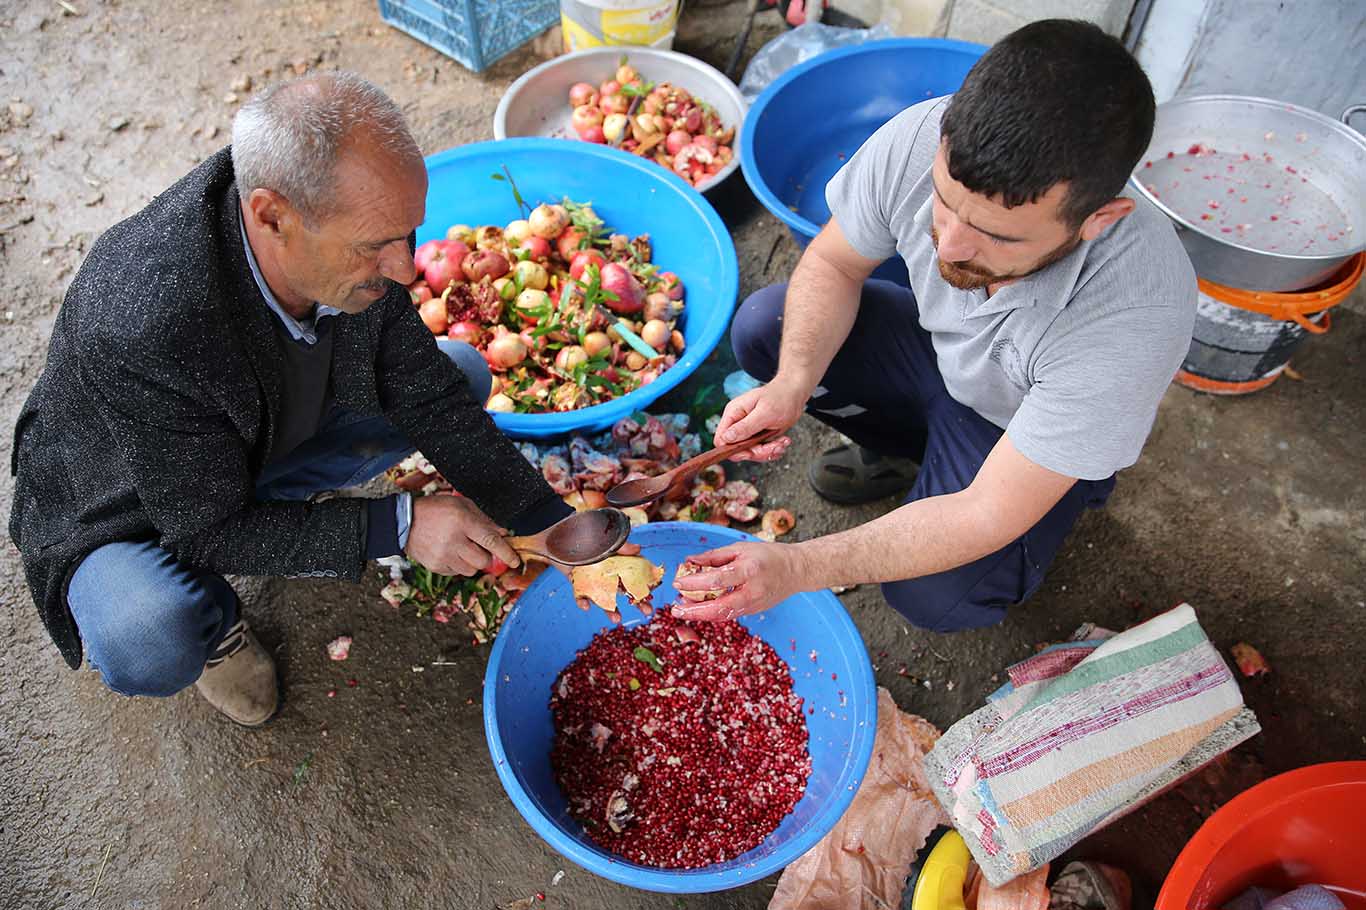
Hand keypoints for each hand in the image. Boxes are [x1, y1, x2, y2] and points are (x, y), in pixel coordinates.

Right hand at [405, 494, 519, 576]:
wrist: (404, 521)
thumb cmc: (436, 510)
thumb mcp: (461, 505)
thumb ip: (484, 519)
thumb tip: (503, 533)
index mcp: (463, 521)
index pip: (491, 540)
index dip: (506, 552)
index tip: (515, 561)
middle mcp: (453, 540)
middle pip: (482, 561)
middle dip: (487, 557)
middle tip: (480, 548)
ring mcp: (443, 555)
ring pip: (470, 570)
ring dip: (472, 562)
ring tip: (463, 549)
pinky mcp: (435, 566)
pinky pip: (456, 573)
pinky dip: (458, 565)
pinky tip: (450, 552)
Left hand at [670, 542, 802, 620]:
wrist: (796, 571)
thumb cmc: (767, 555)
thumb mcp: (741, 548)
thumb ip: (714, 556)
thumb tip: (689, 561)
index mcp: (749, 570)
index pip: (717, 580)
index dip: (695, 583)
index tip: (678, 583)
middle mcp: (752, 591)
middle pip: (719, 607)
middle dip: (695, 611)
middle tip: (675, 609)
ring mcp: (754, 604)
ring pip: (723, 615)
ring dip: (701, 614)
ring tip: (683, 609)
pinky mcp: (754, 611)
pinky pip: (729, 614)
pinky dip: (712, 613)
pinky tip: (699, 609)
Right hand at [713, 379, 806, 461]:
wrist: (794, 393)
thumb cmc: (780, 397)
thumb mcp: (764, 413)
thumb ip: (745, 426)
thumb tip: (726, 438)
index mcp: (734, 414)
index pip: (721, 439)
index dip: (733, 450)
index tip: (751, 452)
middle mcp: (738, 423)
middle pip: (737, 450)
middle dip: (757, 452)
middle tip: (774, 446)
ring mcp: (748, 430)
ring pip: (751, 452)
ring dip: (768, 451)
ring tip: (781, 442)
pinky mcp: (757, 436)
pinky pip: (761, 451)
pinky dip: (773, 450)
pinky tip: (782, 441)